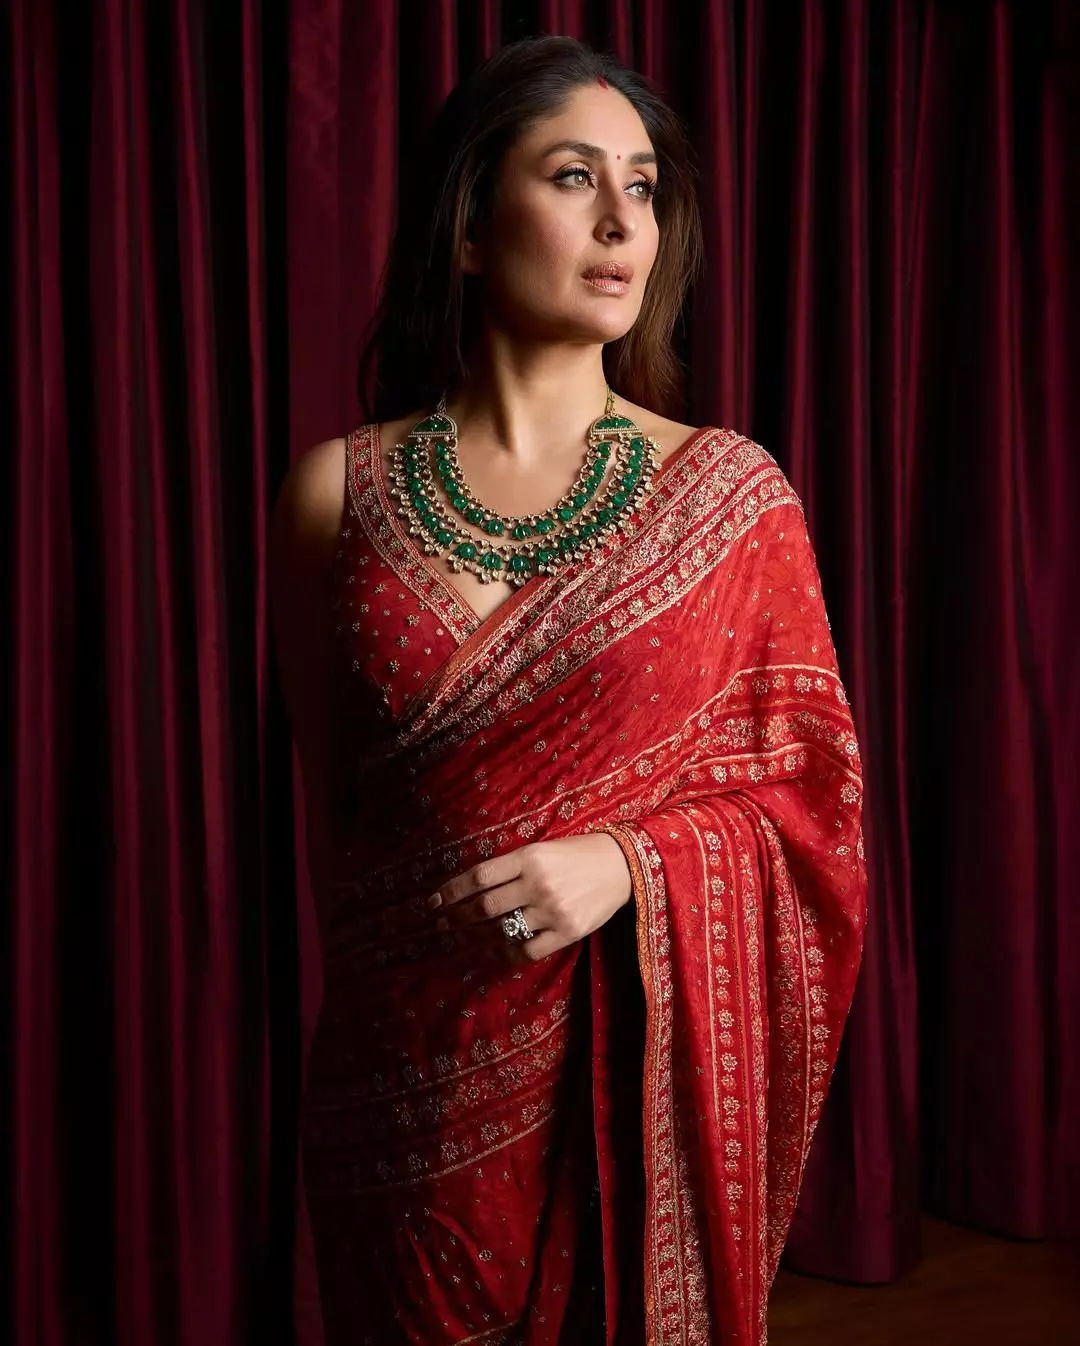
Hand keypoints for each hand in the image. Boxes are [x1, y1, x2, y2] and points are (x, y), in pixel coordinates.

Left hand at [427, 832, 633, 961]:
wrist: (623, 866)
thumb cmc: (577, 854)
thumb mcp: (542, 849)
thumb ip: (511, 867)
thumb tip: (472, 888)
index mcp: (529, 857)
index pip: (479, 876)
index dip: (451, 891)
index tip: (433, 902)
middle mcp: (538, 883)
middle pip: (485, 906)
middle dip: (457, 918)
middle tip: (441, 925)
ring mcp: (552, 910)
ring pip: (502, 930)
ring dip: (476, 937)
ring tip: (462, 939)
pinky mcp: (567, 932)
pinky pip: (527, 949)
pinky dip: (506, 953)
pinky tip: (494, 952)